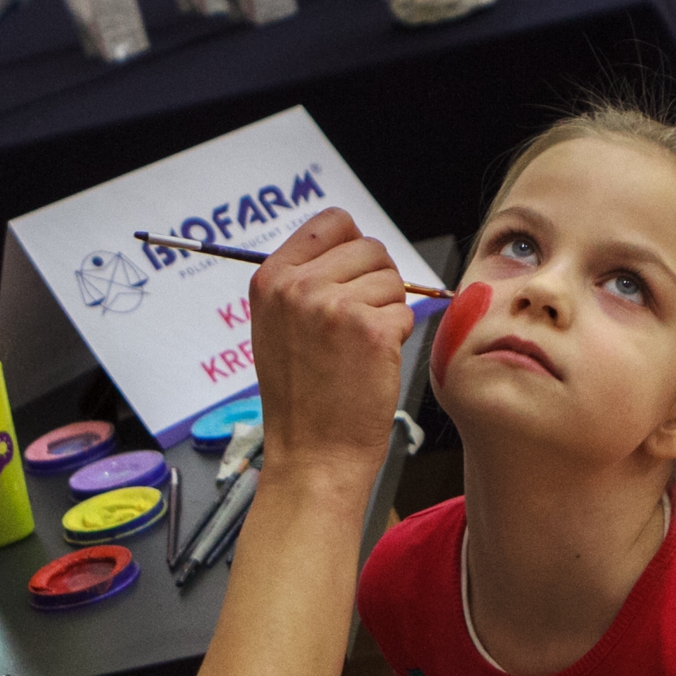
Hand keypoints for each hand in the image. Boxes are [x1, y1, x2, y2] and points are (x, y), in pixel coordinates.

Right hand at [249, 208, 416, 481]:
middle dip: (375, 282)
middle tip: (355, 328)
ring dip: (387, 310)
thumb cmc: (302, 397)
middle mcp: (296, 286)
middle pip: (369, 247)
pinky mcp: (369, 328)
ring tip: (358, 349)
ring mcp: (332, 305)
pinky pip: (405, 310)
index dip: (353, 247)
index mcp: (270, 279)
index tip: (351, 280)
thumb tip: (349, 242)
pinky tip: (372, 363)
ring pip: (391, 279)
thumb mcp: (279, 326)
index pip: (332, 221)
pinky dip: (398, 336)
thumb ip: (304, 279)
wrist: (313, 454)